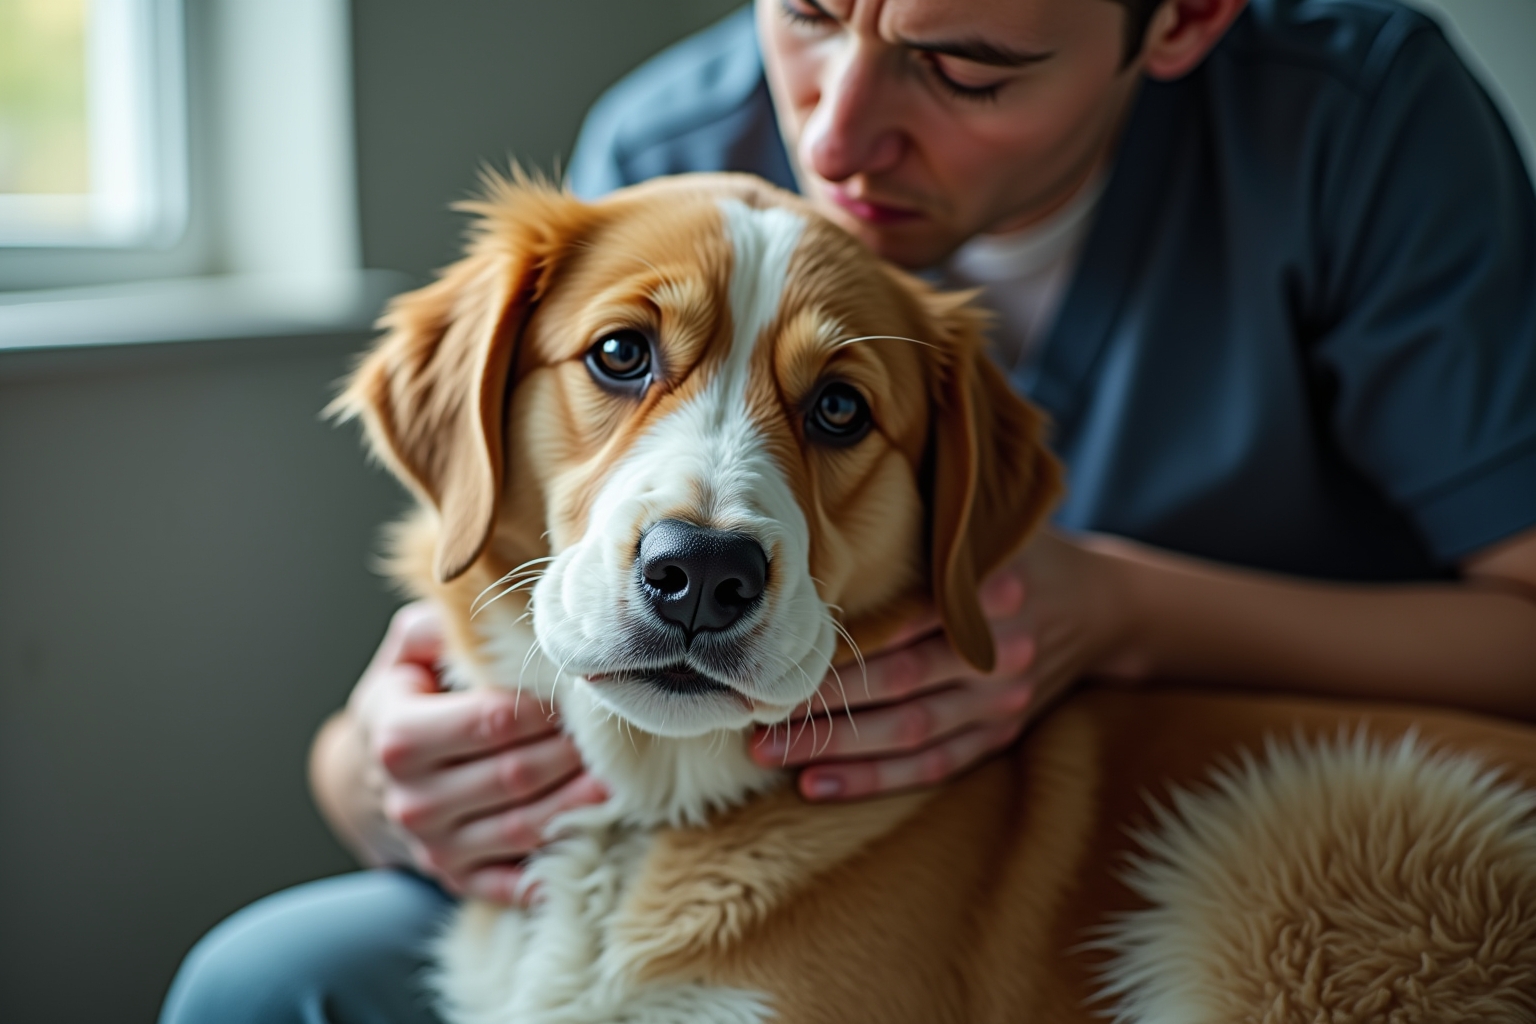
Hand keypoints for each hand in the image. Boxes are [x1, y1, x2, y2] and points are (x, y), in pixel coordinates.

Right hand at [340, 602, 607, 902]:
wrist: (367, 775)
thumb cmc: (405, 700)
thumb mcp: (407, 654)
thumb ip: (438, 626)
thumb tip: (478, 604)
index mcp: (398, 737)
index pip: (492, 721)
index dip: (547, 707)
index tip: (587, 689)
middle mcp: (412, 800)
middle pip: (517, 775)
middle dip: (573, 752)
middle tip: (619, 733)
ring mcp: (435, 847)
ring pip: (525, 827)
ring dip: (579, 804)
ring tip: (622, 779)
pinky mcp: (457, 879)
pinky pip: (516, 880)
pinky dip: (557, 860)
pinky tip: (594, 833)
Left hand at [750, 530, 1137, 800]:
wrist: (1104, 606)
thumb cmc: (1018, 556)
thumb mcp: (984, 531)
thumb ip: (927, 533)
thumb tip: (827, 525)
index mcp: (988, 593)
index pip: (901, 625)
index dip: (838, 647)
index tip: (775, 656)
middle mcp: (1001, 650)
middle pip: (898, 683)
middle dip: (822, 703)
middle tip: (753, 712)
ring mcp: (1005, 700)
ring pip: (910, 732)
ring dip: (836, 748)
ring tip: (769, 754)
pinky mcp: (1003, 734)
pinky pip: (935, 766)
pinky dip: (876, 779)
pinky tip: (819, 786)